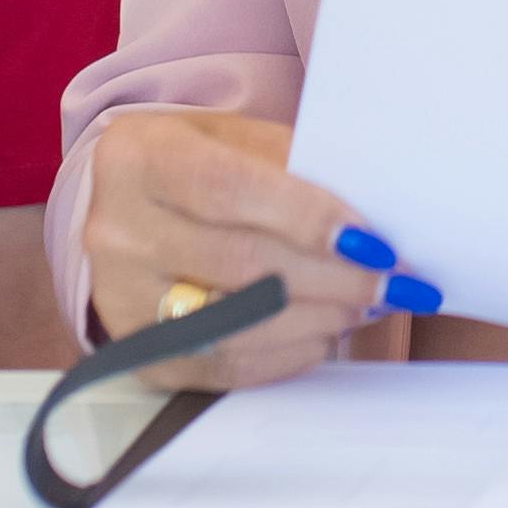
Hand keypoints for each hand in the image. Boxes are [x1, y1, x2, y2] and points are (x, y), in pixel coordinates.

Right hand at [77, 107, 436, 392]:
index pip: (226, 189)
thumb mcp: (238, 140)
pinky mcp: (139, 354)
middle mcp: (114, 229)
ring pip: (235, 324)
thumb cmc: (203, 166)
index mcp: (137, 158)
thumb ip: (294, 171)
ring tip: (366, 305)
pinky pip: (224, 367)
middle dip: (331, 277)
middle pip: (238, 262)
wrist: (136, 208)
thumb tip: (370, 226)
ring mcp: (119, 298)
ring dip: (318, 319)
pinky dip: (286, 355)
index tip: (371, 241)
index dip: (305, 217)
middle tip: (393, 282)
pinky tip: (325, 335)